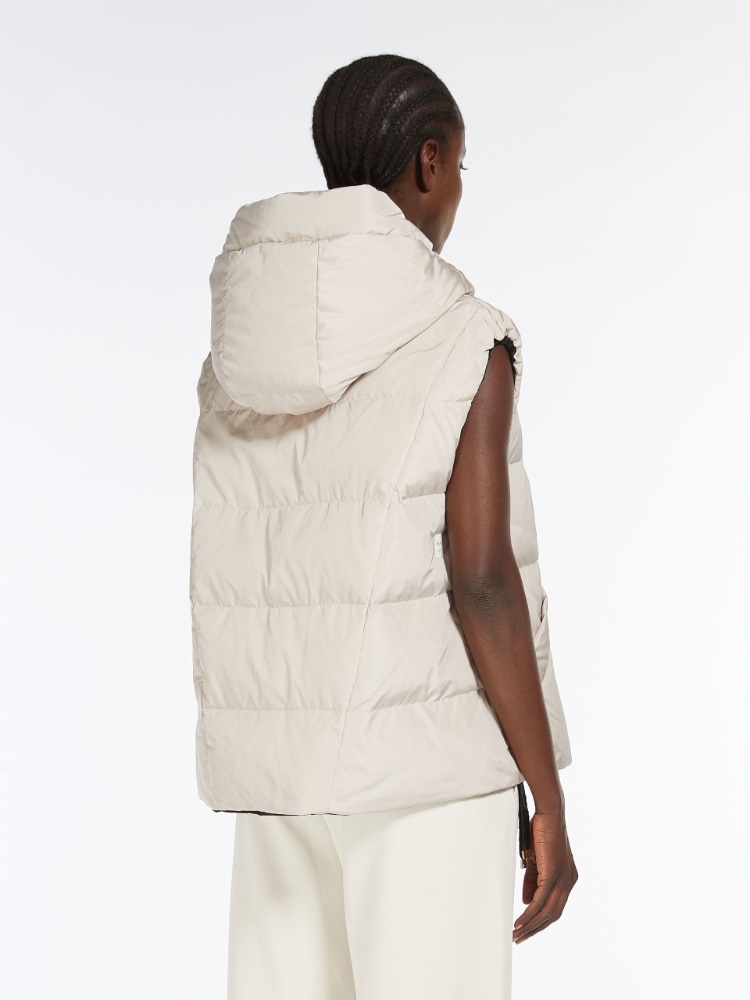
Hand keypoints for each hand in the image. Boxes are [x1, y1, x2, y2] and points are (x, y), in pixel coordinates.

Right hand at [513, 808, 577, 943]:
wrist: (549, 813)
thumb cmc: (542, 831)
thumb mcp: (536, 860)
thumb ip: (533, 881)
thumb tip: (528, 902)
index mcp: (567, 879)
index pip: (555, 907)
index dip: (541, 921)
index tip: (527, 930)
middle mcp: (569, 882)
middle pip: (553, 915)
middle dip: (535, 929)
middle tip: (520, 939)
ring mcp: (563, 880)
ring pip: (547, 912)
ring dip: (530, 925)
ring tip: (517, 934)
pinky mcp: (554, 875)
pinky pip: (541, 901)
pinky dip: (529, 914)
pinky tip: (520, 921)